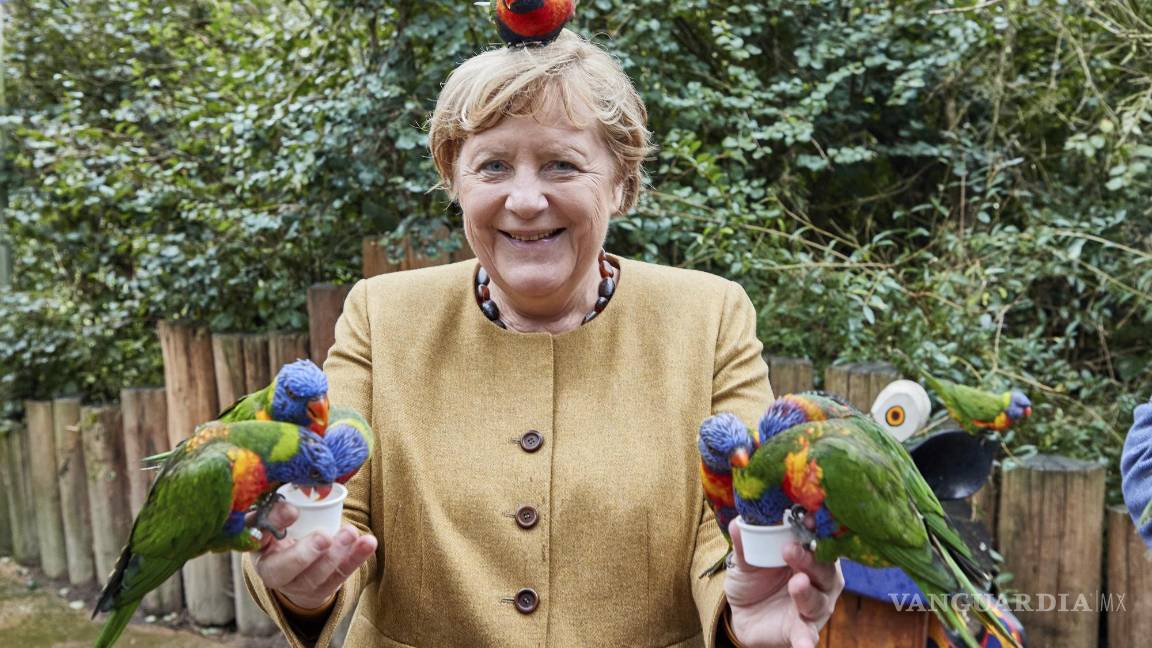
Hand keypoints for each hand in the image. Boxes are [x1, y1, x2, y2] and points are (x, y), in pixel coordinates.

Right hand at [250, 501, 377, 609]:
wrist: (296, 567)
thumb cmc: (283, 532)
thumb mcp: (275, 518)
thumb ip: (278, 507)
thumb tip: (293, 497)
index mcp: (258, 549)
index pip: (259, 537)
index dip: (274, 523)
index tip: (292, 509)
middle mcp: (274, 572)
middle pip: (285, 568)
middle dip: (305, 553)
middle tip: (324, 536)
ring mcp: (299, 585)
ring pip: (316, 575)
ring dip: (336, 554)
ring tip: (350, 533)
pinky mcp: (323, 589)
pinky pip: (341, 575)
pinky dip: (356, 558)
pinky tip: (368, 543)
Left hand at [724, 519, 843, 647]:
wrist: (745, 614)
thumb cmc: (755, 578)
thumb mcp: (746, 561)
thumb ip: (745, 544)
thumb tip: (738, 522)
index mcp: (810, 555)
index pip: (819, 540)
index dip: (814, 529)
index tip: (806, 517)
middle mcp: (820, 580)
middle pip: (823, 569)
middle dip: (809, 559)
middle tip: (790, 549)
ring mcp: (814, 606)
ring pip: (818, 600)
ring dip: (808, 593)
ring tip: (797, 583)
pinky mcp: (803, 630)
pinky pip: (807, 636)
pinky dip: (806, 641)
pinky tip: (805, 647)